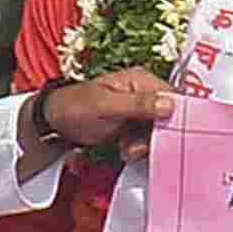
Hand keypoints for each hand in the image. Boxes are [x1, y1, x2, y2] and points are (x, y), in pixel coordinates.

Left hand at [31, 69, 168, 154]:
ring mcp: (138, 111)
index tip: (175, 136)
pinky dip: (138, 147)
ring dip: (145, 144)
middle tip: (137, 147)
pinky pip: (146, 138)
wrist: (54, 122)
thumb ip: (138, 105)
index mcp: (141, 80)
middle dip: (157, 135)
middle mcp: (144, 93)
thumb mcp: (106, 105)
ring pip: (158, 131)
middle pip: (168, 116)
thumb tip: (170, 105)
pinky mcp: (132, 126)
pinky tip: (125, 151)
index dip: (179, 117)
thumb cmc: (76, 107)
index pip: (174, 97)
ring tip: (127, 150)